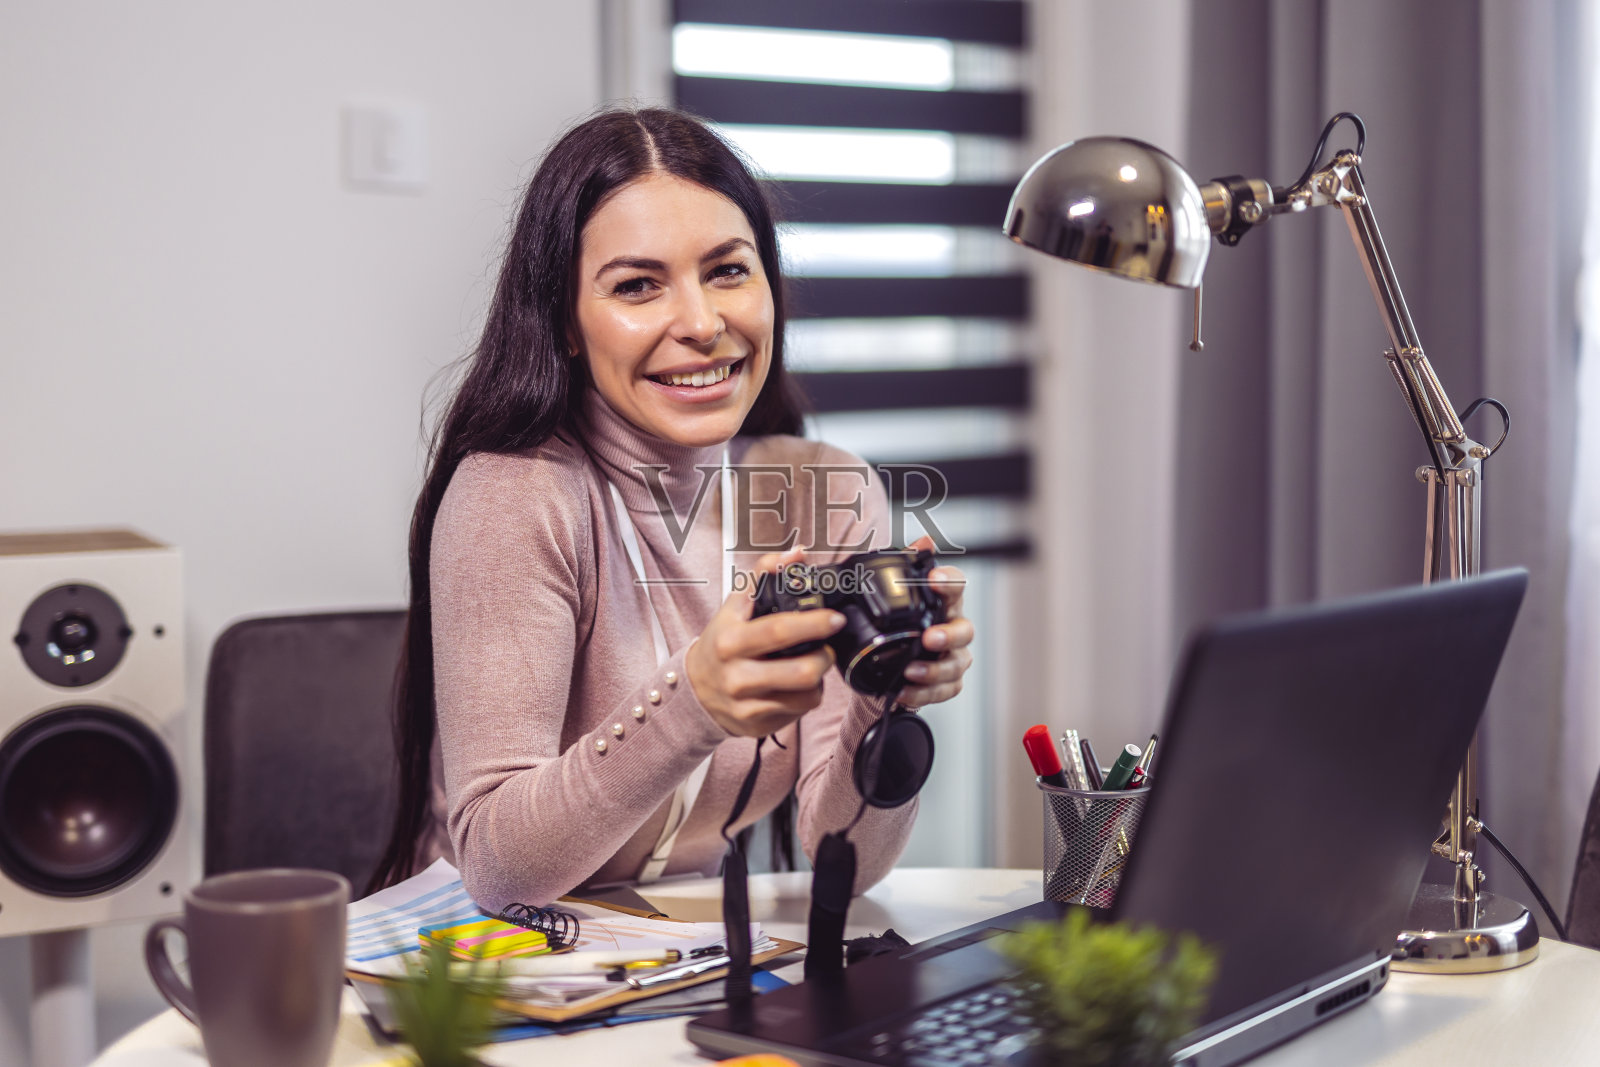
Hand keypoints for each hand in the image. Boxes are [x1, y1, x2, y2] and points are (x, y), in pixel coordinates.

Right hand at [685, 548, 845, 736]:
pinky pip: (799, 713)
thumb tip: (796, 554)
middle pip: (801, 672)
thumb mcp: (734, 606)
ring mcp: (747, 705)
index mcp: (730, 641)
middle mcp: (737, 677)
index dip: (814, 624)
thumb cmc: (721, 643)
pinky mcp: (757, 726)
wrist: (695, 689)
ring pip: (806, 696)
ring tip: (810, 665)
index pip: (779, 631)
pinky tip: (795, 686)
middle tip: (825, 647)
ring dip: (818, 678)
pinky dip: (806, 696)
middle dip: (824, 657)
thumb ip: (764, 575)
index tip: (835, 618)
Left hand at [897, 536, 973, 707]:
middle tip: (930, 637)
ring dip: (936, 669)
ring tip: (912, 671)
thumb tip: (924, 540)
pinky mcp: (946, 682)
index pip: (955, 586)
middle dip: (949, 635)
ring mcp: (953, 656)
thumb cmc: (901, 619)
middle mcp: (954, 627)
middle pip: (964, 630)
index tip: (935, 579)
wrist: (890, 655)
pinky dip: (924, 693)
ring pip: (956, 664)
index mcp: (944, 601)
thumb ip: (909, 563)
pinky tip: (905, 690)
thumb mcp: (897, 588)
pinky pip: (943, 690)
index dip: (948, 581)